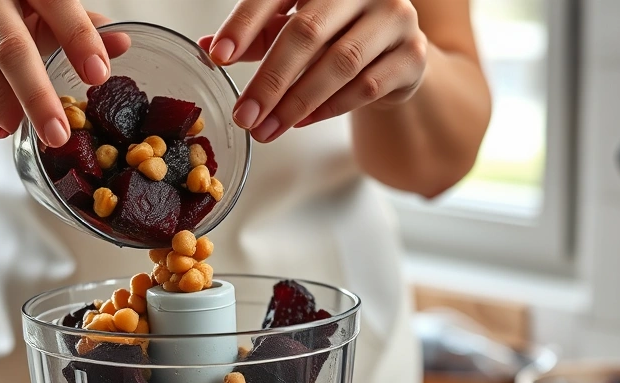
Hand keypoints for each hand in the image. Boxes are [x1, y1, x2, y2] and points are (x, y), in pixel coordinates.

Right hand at [0, 0, 129, 145]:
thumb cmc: (19, 10)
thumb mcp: (52, 10)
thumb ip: (83, 27)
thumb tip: (123, 44)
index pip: (56, 7)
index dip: (79, 40)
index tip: (99, 76)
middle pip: (12, 51)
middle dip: (38, 97)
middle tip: (60, 135)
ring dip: (13, 113)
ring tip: (42, 137)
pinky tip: (8, 127)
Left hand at [199, 0, 427, 142]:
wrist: (396, 54)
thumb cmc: (336, 34)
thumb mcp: (292, 27)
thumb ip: (255, 35)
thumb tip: (206, 47)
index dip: (245, 23)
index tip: (217, 55)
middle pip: (307, 31)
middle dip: (269, 79)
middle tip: (243, 114)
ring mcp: (395, 17)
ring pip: (339, 63)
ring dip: (296, 102)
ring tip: (266, 128)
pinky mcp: (413, 55)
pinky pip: (365, 86)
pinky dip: (328, 108)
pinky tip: (301, 122)